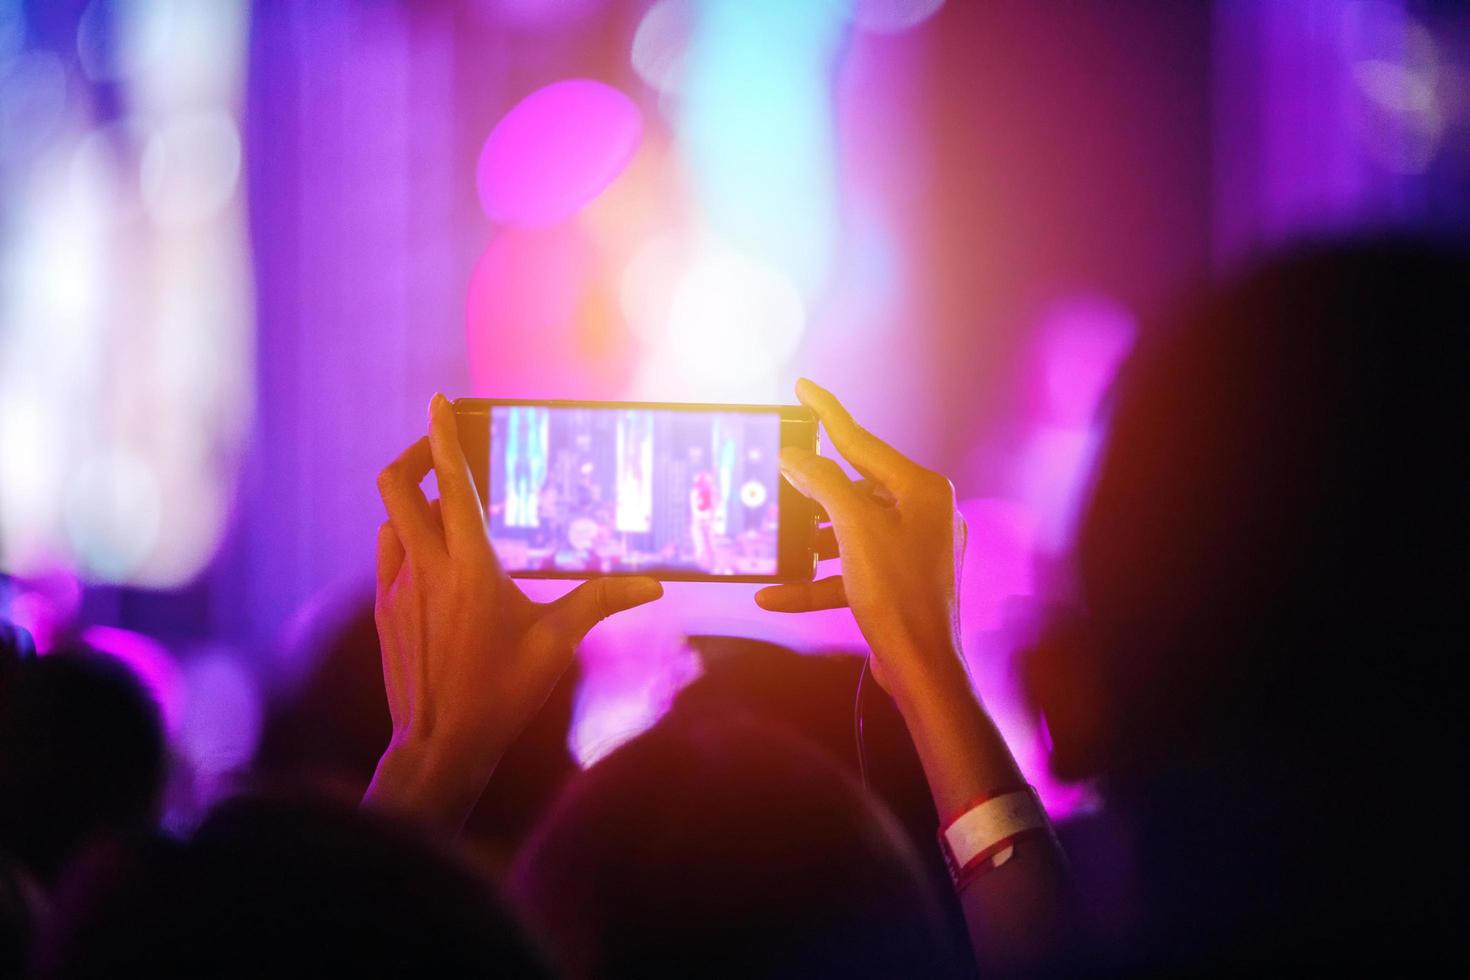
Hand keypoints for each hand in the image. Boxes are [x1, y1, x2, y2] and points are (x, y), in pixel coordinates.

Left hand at [365, 393, 662, 828]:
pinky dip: (405, 539)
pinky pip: (387, 556)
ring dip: (411, 502)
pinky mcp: (385, 612)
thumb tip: (654, 584)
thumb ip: (601, 600)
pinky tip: (433, 558)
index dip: (440, 435)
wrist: (440, 747)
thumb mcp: (557, 643)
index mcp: (469, 568)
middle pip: (397, 487)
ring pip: (390, 520)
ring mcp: (396, 590)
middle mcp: (425, 570)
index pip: (449, 484)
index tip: (440, 401)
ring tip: (444, 506)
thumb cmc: (501, 694)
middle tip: (438, 449)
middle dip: (414, 456)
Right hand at [756, 379, 966, 700]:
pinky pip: (852, 569)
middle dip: (811, 494)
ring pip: (849, 530)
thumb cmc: (897, 593)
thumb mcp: (854, 529)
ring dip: (810, 541)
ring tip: (773, 543)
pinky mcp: (900, 581)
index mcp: (921, 489)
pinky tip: (774, 595)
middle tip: (775, 478)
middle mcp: (923, 512)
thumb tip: (794, 457)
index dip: (827, 414)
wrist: (922, 668)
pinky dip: (817, 579)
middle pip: (854, 488)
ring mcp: (913, 549)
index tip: (802, 388)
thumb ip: (823, 485)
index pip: (863, 442)